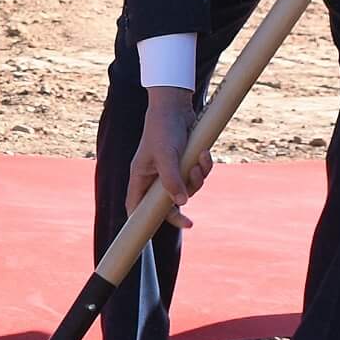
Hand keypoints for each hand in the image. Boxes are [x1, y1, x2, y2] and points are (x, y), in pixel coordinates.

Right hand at [126, 87, 211, 230]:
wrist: (177, 104)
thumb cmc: (164, 128)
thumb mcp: (167, 155)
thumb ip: (172, 180)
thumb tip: (181, 203)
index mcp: (140, 175)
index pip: (135, 205)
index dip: (141, 221)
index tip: (151, 235)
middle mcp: (154, 174)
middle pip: (164, 203)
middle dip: (179, 208)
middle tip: (190, 223)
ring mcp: (171, 168)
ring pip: (186, 188)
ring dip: (197, 179)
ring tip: (200, 162)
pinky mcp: (185, 161)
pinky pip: (196, 174)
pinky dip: (203, 167)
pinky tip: (204, 154)